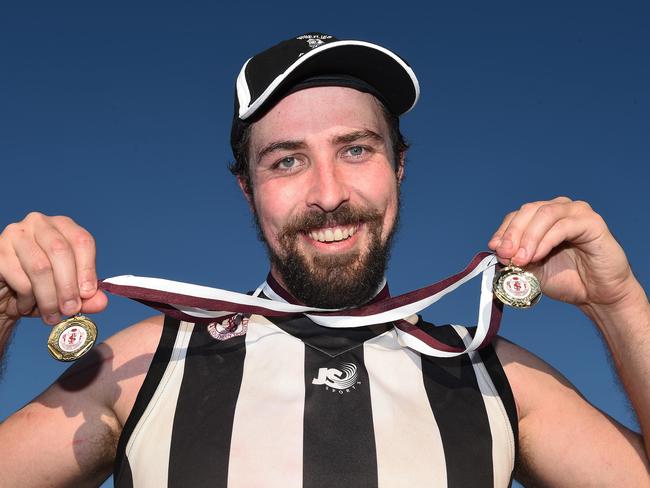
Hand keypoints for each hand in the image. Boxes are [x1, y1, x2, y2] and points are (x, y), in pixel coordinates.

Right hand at [0, 212, 107, 324]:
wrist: (5, 295)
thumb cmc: (40, 287)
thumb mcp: (67, 292)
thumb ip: (86, 297)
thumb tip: (101, 302)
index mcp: (63, 226)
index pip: (82, 241)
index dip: (87, 269)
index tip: (87, 294)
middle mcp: (39, 223)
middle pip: (61, 251)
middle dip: (68, 286)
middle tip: (70, 310)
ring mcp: (15, 234)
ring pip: (40, 267)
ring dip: (48, 297)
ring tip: (51, 315)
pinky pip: (19, 278)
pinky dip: (27, 298)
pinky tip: (27, 305)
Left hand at [488, 197, 637, 308]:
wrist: (598, 296)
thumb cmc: (567, 279)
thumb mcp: (533, 270)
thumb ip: (516, 259)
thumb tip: (499, 251)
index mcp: (544, 217)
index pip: (517, 216)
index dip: (504, 231)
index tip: (495, 249)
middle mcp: (560, 209)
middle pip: (528, 210)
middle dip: (513, 233)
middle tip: (505, 255)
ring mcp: (577, 212)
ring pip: (544, 214)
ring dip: (528, 238)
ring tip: (520, 260)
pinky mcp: (592, 222)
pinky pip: (563, 226)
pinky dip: (545, 241)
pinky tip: (536, 256)